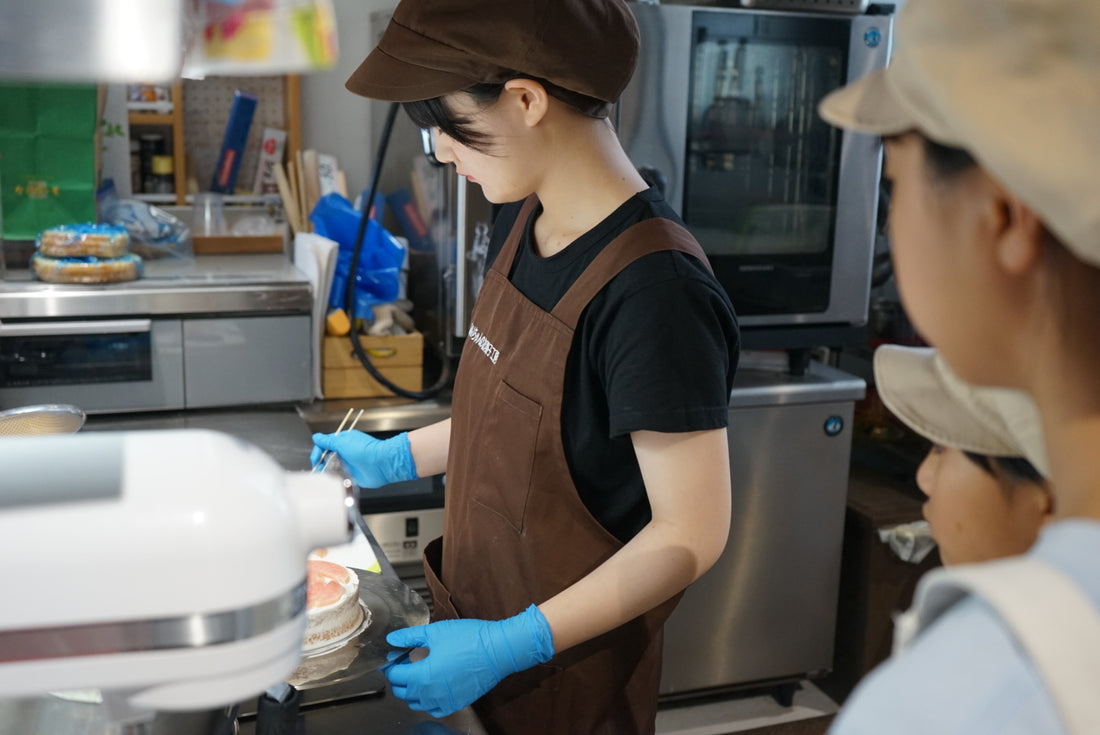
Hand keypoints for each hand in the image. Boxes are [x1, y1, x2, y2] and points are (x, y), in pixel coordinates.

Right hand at [310, 431, 417, 487]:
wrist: (381, 464)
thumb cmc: (364, 450)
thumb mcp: (342, 442)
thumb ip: (327, 441)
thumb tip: (316, 437)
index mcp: (343, 442)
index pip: (325, 445)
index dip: (318, 452)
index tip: (315, 459)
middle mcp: (345, 453)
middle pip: (326, 458)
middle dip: (321, 463)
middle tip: (320, 468)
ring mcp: (348, 464)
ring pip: (331, 468)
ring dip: (327, 471)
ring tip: (327, 474)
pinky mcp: (352, 475)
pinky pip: (339, 478)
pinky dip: (334, 479)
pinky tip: (334, 479)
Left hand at [383, 604, 553, 717]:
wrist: (498, 650)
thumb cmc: (470, 639)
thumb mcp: (435, 632)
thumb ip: (410, 636)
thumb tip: (393, 638)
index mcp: (422, 675)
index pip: (395, 676)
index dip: (390, 666)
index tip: (393, 658)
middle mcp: (431, 693)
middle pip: (403, 692)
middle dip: (398, 678)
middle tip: (403, 664)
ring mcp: (444, 701)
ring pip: (417, 703)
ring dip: (412, 691)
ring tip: (417, 674)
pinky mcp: (457, 703)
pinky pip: (435, 710)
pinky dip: (428, 702)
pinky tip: (432, 687)